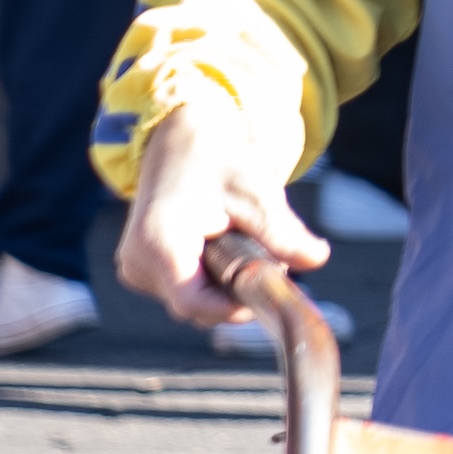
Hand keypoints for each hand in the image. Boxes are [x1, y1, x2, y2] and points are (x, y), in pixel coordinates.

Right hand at [115, 104, 328, 328]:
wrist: (181, 145)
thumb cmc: (217, 165)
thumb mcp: (257, 194)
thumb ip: (284, 232)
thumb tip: (317, 259)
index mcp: (159, 243)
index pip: (194, 304)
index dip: (235, 308)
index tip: (270, 291)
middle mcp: (137, 261)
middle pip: (197, 307)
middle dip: (237, 292)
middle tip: (268, 258)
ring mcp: (136, 268)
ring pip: (193, 302)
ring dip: (225, 286)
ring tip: (241, 242)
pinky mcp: (141, 270)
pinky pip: (185, 292)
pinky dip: (210, 280)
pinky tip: (221, 248)